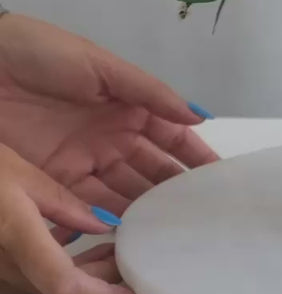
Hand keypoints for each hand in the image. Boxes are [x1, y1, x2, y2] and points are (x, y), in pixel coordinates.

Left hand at [0, 14, 217, 216]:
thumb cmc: (46, 56)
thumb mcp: (104, 67)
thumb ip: (151, 93)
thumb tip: (200, 118)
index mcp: (131, 107)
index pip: (173, 138)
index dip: (197, 158)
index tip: (223, 180)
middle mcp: (114, 138)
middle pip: (153, 171)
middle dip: (178, 193)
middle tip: (205, 219)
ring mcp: (84, 161)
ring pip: (125, 193)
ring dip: (148, 212)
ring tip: (174, 234)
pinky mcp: (52, 180)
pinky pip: (85, 206)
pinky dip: (107, 222)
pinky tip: (130, 237)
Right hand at [0, 143, 140, 293]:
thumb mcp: (18, 172)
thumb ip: (61, 203)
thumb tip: (104, 226)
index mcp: (15, 236)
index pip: (63, 286)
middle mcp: (1, 263)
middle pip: (60, 290)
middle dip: (103, 283)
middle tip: (136, 261)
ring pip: (46, 284)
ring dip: (84, 273)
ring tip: (117, 248)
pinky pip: (30, 273)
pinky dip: (61, 263)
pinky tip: (80, 239)